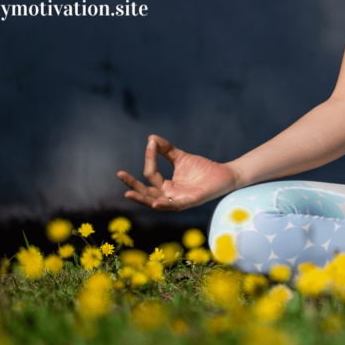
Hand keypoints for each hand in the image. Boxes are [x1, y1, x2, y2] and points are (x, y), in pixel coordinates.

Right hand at [117, 135, 239, 211]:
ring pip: (156, 203)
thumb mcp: (181, 157)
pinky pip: (175, 206)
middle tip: (120, 174)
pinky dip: (165, 205)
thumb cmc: (203, 169)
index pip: (151, 174)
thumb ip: (166, 150)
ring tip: (129, 194)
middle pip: (146, 193)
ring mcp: (179, 200)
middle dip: (132, 186)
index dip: (149, 158)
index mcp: (166, 186)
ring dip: (143, 199)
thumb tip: (151, 138)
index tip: (150, 143)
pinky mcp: (191, 202)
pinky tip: (156, 203)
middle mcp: (170, 195)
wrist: (224, 174)